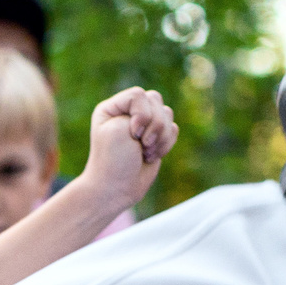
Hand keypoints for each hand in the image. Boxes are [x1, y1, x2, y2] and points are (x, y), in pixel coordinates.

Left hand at [82, 87, 176, 211]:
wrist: (117, 189)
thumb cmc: (113, 161)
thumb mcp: (118, 129)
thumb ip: (141, 110)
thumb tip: (162, 112)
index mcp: (113, 108)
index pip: (138, 94)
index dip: (141, 114)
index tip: (132, 134)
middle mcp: (128, 112)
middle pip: (155, 100)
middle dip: (154, 125)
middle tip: (141, 144)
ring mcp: (143, 124)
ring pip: (167, 114)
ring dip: (160, 136)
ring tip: (145, 152)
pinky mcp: (156, 137)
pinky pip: (173, 129)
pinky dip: (166, 144)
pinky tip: (151, 156)